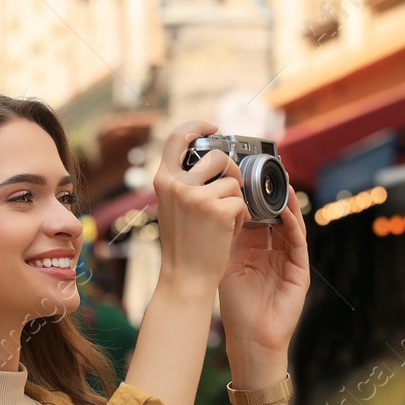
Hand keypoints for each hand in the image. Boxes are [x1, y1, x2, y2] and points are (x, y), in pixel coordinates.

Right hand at [150, 121, 248, 295]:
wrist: (185, 278)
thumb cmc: (182, 245)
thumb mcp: (172, 207)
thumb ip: (184, 182)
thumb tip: (210, 158)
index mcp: (164, 180)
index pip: (178, 137)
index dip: (198, 127)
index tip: (214, 128)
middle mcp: (178, 184)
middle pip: (217, 157)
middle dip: (232, 172)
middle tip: (233, 189)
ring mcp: (198, 196)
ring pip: (232, 182)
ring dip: (235, 200)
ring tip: (225, 220)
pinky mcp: (219, 210)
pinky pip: (241, 202)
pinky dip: (240, 217)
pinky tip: (227, 231)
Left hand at [217, 180, 309, 362]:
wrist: (250, 338)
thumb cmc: (236, 308)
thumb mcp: (226, 267)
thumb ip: (224, 242)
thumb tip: (212, 212)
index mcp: (255, 252)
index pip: (256, 219)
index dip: (251, 201)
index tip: (242, 181)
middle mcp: (273, 253)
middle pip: (275, 219)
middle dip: (271, 198)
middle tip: (265, 175)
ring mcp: (288, 262)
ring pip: (290, 227)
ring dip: (286, 207)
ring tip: (281, 186)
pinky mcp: (300, 272)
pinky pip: (298, 244)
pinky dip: (293, 227)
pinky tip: (286, 212)